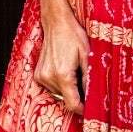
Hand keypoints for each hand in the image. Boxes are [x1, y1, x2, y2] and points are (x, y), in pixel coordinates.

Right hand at [35, 0, 89, 114]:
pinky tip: (65, 69)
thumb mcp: (87, 56)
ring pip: (59, 94)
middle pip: (65, 99)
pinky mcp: (38, 74)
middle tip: (85, 84)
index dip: (82, 109)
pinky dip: (60, 83)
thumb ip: (89, 78)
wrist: (56, 22)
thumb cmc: (73, 35)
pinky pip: (51, 87)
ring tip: (74, 72)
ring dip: (68, 89)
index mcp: (63, 75)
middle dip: (77, 96)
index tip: (90, 108)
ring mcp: (41, 76)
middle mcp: (49, 78)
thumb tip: (94, 96)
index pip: (72, 104)